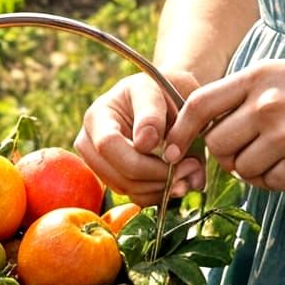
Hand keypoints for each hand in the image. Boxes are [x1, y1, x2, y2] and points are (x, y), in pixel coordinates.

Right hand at [74, 69, 205, 206]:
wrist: (167, 97)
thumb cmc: (161, 88)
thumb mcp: (158, 88)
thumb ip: (152, 113)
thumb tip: (144, 144)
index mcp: (98, 115)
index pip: (108, 145)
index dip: (141, 157)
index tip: (176, 152)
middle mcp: (92, 143)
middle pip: (119, 175)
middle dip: (159, 176)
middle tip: (192, 166)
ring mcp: (102, 165)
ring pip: (130, 189)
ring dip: (164, 186)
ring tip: (191, 169)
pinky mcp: (117, 180)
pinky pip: (137, 197)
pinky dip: (162, 193)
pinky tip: (181, 178)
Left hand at [160, 44, 284, 192]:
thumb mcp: (284, 67)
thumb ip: (248, 90)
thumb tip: (212, 122)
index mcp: (258, 76)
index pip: (198, 105)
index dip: (179, 130)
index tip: (173, 146)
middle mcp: (266, 105)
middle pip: (216, 144)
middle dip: (223, 151)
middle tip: (243, 147)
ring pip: (240, 169)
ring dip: (248, 168)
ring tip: (270, 154)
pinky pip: (269, 183)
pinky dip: (273, 179)